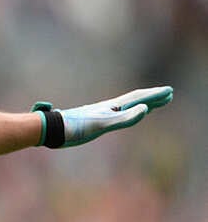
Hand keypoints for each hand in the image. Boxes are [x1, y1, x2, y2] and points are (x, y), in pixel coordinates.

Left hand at [33, 86, 172, 147]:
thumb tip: (144, 108)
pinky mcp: (92, 122)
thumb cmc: (75, 127)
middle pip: (133, 100)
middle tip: (168, 94)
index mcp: (110, 107)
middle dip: (151, 98)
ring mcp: (100, 115)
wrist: (51, 129)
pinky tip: (124, 116)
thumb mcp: (101, 124)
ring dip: (140, 105)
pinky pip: (114, 116)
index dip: (153, 96)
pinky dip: (125, 114)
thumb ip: (123, 118)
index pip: (137, 98)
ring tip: (151, 104)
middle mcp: (106, 109)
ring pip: (124, 107)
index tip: (169, 91)